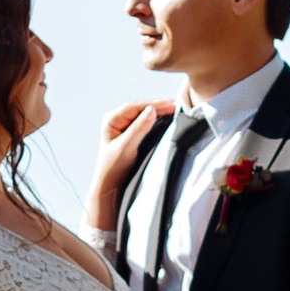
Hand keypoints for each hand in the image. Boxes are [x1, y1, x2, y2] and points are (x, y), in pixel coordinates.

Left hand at [87, 99, 167, 230]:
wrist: (111, 186)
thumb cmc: (114, 168)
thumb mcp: (126, 148)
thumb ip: (139, 128)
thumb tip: (152, 109)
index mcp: (111, 119)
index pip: (134, 107)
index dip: (153, 104)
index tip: (171, 104)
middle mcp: (117, 119)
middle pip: (141, 109)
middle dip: (159, 107)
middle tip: (178, 106)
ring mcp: (124, 126)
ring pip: (145, 115)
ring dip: (160, 113)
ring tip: (176, 111)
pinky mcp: (132, 133)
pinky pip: (146, 123)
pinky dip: (158, 120)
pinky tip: (168, 119)